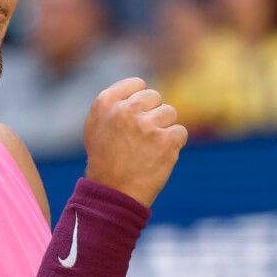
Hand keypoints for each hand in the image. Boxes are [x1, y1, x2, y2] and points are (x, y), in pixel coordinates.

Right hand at [82, 77, 186, 206]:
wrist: (113, 193)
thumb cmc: (104, 159)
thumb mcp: (95, 126)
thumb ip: (114, 104)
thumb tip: (140, 87)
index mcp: (105, 103)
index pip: (137, 84)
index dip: (140, 100)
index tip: (136, 116)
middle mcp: (125, 110)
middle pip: (155, 97)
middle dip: (152, 114)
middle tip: (141, 136)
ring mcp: (146, 125)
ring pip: (170, 113)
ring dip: (164, 129)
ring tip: (149, 147)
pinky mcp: (165, 141)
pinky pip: (180, 132)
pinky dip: (174, 144)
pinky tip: (160, 156)